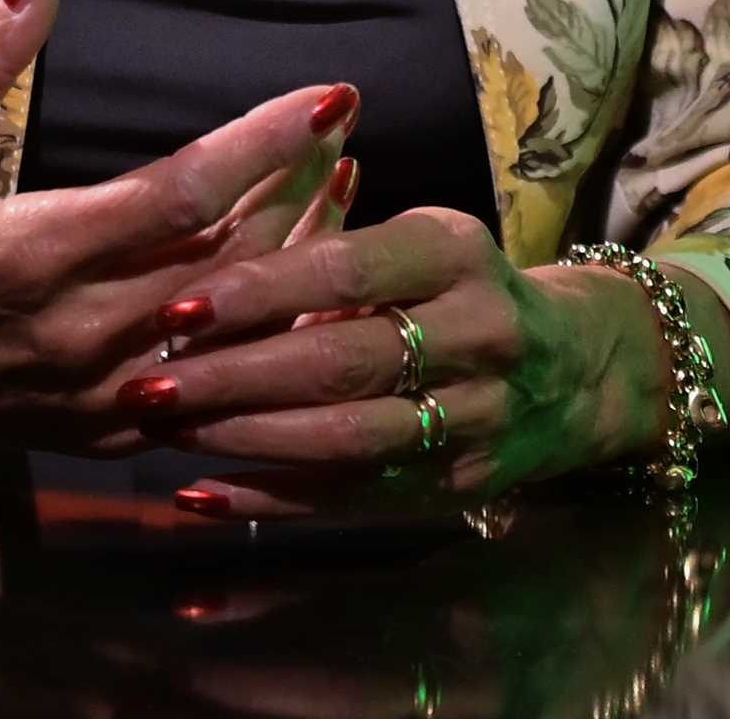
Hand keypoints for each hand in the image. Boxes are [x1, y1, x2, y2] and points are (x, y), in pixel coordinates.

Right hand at [0, 0, 360, 468]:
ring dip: (301, 257)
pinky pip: (222, 390)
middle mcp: (81, 331)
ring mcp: (104, 393)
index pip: (179, 195)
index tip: (328, 96)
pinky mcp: (115, 431)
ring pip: (239, 332)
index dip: (261, 145)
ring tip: (346, 183)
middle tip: (343, 126)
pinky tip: (306, 280)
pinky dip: (273, 333)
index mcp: (34, 253)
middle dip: (301, 187)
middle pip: (231, 263)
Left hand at [123, 205, 666, 495]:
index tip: (179, 308)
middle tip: (149, 384)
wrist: (580, 369)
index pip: (344, 271)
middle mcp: (475, 336)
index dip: (257, 292)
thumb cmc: (463, 285)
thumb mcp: (422, 238)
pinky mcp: (456, 486)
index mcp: (455, 255)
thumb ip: (332, 238)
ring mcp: (473, 420)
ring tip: (164, 432)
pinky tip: (200, 497)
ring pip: (345, 439)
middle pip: (340, 363)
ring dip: (243, 441)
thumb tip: (212, 229)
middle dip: (235, 377)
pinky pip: (350, 498)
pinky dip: (270, 501)